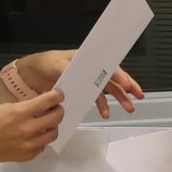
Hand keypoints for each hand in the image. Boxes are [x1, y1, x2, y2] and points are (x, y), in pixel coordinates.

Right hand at [0, 91, 64, 165]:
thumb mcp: (4, 107)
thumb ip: (24, 107)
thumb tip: (40, 105)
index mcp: (20, 113)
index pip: (49, 101)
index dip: (57, 96)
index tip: (59, 95)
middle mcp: (27, 129)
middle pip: (56, 118)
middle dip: (58, 110)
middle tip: (55, 108)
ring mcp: (28, 144)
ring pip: (53, 134)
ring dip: (52, 126)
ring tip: (46, 123)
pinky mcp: (26, 155)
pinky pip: (42, 146)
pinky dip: (41, 140)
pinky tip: (34, 136)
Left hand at [20, 53, 143, 118]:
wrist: (32, 73)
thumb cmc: (45, 63)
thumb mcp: (55, 64)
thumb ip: (67, 69)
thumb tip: (78, 75)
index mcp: (88, 59)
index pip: (107, 66)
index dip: (119, 75)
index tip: (126, 85)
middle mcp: (91, 69)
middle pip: (113, 78)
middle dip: (128, 87)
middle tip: (139, 96)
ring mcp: (88, 80)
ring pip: (109, 89)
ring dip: (120, 99)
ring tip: (129, 108)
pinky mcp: (83, 90)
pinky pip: (97, 98)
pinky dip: (102, 106)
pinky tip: (105, 113)